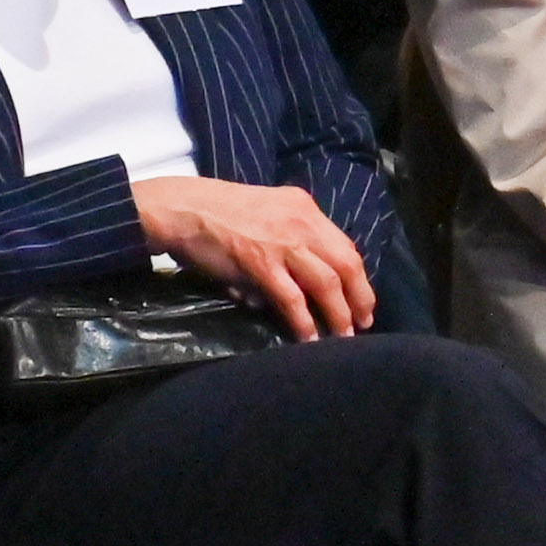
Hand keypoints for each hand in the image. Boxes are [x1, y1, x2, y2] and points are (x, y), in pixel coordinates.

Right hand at [133, 173, 377, 336]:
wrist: (182, 208)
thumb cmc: (219, 212)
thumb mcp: (267, 213)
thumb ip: (288, 243)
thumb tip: (297, 284)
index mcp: (305, 208)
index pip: (344, 245)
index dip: (358, 276)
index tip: (362, 299)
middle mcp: (302, 222)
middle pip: (346, 264)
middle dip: (360, 297)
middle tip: (362, 323)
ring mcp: (283, 242)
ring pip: (327, 282)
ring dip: (339, 313)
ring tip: (343, 336)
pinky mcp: (261, 263)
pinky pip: (292, 297)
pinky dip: (304, 321)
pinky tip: (309, 338)